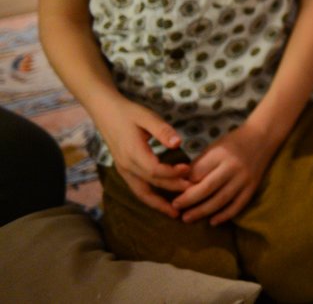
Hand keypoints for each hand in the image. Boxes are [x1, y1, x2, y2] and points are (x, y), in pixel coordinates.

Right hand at [95, 99, 191, 217]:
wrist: (105, 112)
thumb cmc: (128, 112)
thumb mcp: (147, 117)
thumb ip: (163, 130)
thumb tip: (178, 144)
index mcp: (133, 153)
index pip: (155, 170)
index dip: (173, 173)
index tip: (189, 170)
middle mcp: (126, 166)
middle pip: (151, 184)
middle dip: (172, 191)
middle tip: (193, 194)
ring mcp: (124, 170)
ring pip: (141, 193)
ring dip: (158, 204)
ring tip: (175, 213)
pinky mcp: (124, 170)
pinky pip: (138, 189)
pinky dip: (150, 198)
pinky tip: (163, 201)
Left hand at [172, 124, 273, 224]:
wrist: (262, 138)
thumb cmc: (233, 142)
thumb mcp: (214, 147)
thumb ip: (199, 164)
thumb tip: (181, 184)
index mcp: (220, 154)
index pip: (197, 173)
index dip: (183, 184)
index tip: (172, 191)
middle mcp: (233, 167)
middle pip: (207, 188)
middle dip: (189, 200)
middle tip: (175, 207)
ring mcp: (244, 179)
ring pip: (221, 200)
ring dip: (202, 211)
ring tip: (187, 218)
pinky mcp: (252, 187)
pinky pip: (237, 205)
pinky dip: (225, 216)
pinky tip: (212, 222)